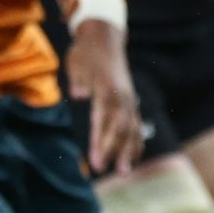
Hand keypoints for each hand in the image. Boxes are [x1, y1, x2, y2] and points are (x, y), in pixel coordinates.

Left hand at [67, 19, 143, 174]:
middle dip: (114, 151)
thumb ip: (79, 80)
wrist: (104, 39)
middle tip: (104, 170)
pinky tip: (134, 159)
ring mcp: (129, 100)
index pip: (105, 120)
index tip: (94, 160)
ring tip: (124, 172)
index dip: (101, 141)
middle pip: (122, 128)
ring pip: (133, 129)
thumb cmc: (85, 54)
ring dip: (129, 152)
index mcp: (108, 89)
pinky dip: (136, 143)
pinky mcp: (130, 103)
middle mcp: (122, 97)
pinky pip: (137, 126)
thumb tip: (79, 95)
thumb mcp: (76, 63)